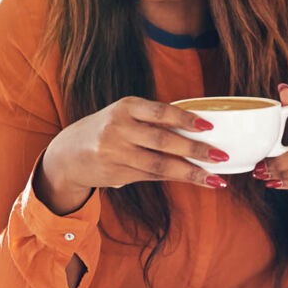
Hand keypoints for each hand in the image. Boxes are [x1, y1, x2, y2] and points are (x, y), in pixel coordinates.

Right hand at [36, 97, 229, 214]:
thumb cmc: (107, 129)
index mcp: (125, 107)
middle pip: (163, 142)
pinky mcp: (118, 175)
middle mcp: (119, 129)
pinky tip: (195, 180)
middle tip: (221, 156)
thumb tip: (198, 128)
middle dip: (195, 150)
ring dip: (190, 173)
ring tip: (215, 178)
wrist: (67, 154)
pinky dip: (176, 178)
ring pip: (160, 165)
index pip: (160, 112)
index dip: (185, 119)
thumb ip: (153, 120)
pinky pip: (153, 176)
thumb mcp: (125, 115)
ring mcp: (116, 154)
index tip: (209, 126)